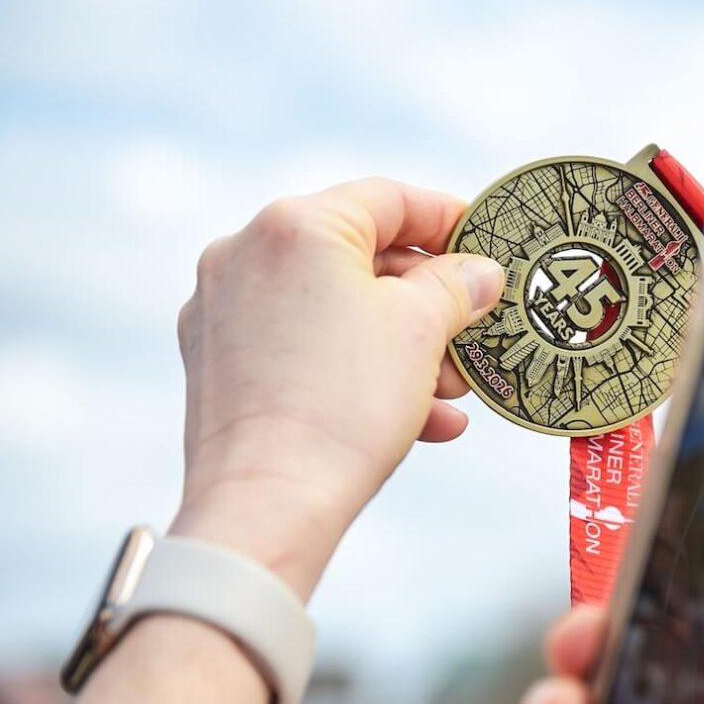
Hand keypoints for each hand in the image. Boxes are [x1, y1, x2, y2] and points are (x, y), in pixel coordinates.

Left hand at [173, 178, 503, 599]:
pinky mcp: (217, 363)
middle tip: (474, 332)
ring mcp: (223, 310)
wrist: (268, 504)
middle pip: (358, 259)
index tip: (486, 247)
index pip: (387, 199)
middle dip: (428, 301)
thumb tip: (479, 272)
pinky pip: (302, 350)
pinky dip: (357, 372)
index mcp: (295, 225)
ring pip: (332, 311)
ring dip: (400, 345)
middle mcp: (246, 253)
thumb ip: (456, 286)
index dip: (448, 219)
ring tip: (452, 390)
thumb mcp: (421, 331)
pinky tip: (418, 418)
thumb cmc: (346, 406)